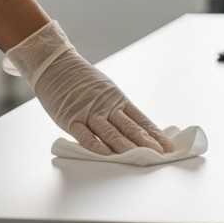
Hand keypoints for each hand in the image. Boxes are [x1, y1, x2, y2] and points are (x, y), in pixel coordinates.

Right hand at [5, 21, 174, 154]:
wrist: (55, 64)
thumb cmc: (81, 79)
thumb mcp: (106, 89)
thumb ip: (118, 108)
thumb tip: (136, 126)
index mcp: (118, 100)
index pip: (141, 120)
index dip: (155, 134)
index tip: (168, 146)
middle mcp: (107, 107)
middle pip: (130, 128)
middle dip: (147, 143)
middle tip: (161, 155)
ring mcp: (89, 113)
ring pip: (111, 133)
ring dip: (127, 147)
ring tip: (142, 157)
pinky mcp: (70, 118)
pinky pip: (85, 135)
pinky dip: (96, 146)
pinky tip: (107, 154)